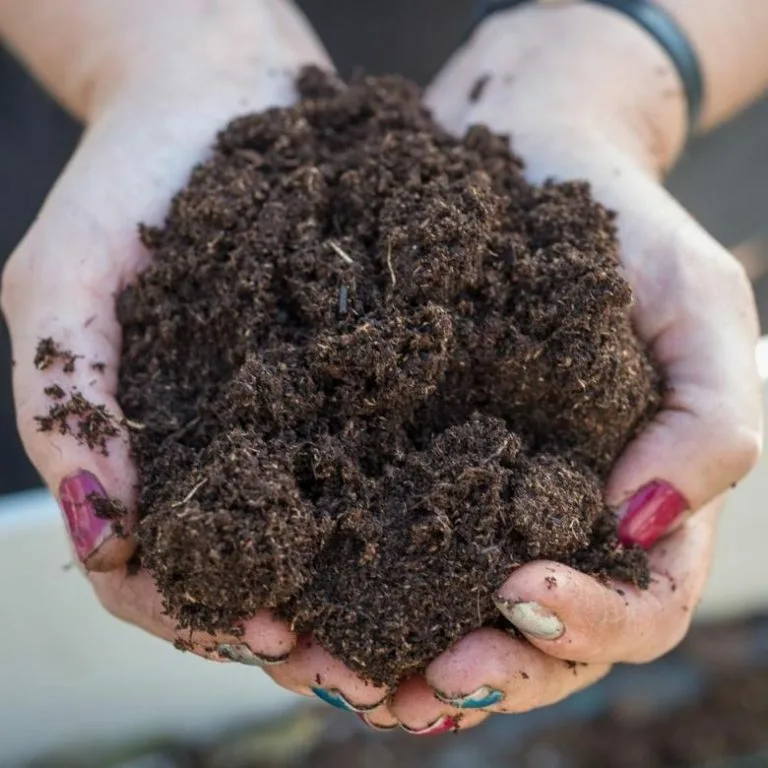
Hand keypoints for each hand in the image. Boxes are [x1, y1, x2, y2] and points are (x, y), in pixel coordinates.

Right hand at [1, 0, 395, 720]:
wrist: (217, 100)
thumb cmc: (125, 187)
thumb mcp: (61, 282)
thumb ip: (63, 402)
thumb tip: (97, 527)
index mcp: (149, 455)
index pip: (163, 575)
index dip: (207, 618)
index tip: (270, 642)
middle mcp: (228, 453)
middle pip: (261, 576)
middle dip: (309, 633)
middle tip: (370, 675)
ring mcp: (295, 420)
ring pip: (331, 536)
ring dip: (370, 594)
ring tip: (426, 631)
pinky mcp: (359, 377)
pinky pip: (386, 454)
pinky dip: (411, 506)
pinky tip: (458, 529)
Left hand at [379, 5, 761, 733]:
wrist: (526, 161)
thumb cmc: (622, 233)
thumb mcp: (698, 309)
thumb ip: (709, 419)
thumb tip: (642, 524)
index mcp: (633, 503)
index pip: (634, 605)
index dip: (584, 623)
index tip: (518, 593)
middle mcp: (551, 520)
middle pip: (530, 639)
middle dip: (478, 674)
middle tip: (411, 683)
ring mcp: (473, 499)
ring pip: (445, 617)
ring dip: (393, 662)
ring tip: (330, 668)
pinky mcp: (399, 463)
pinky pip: (374, 549)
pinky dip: (339, 594)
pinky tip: (288, 607)